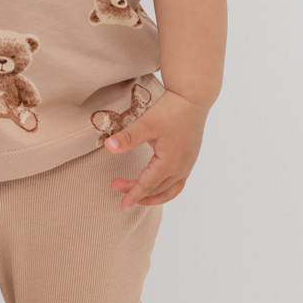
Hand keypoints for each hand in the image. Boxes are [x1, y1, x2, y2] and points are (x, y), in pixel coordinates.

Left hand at [104, 90, 207, 208]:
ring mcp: (187, 164)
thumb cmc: (172, 110)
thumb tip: (109, 147)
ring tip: (138, 197)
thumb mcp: (146, 123)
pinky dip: (166, 189)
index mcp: (170, 163)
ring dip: (154, 196)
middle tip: (117, 187)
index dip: (133, 194)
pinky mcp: (189, 158)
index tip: (122, 204)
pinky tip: (156, 185)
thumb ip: (128, 137)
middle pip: (157, 189)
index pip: (147, 185)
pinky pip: (178, 183)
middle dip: (137, 192)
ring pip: (170, 190)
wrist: (193, 98)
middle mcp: (181, 168)